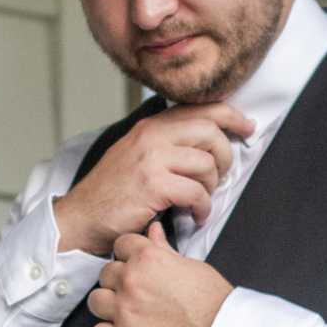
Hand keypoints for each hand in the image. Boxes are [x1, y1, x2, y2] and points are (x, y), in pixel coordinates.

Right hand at [53, 104, 253, 255]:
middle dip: (225, 156)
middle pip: (210, 130)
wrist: (80, 218)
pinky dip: (203, 208)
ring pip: (207, 162)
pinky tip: (196, 215)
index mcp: (150, 127)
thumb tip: (204, 140)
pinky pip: (197, 192)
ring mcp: (151, 158)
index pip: (200, 108)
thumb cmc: (110, 194)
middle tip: (221, 175)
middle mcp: (151, 136)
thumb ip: (165, 143)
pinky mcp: (153, 184)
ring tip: (202, 200)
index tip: (246, 126)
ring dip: (213, 186)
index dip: (231, 115)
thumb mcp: (135, 155)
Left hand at [88, 223, 234, 326]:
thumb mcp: (192, 266)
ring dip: (109, 304)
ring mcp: (124, 313)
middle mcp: (131, 283)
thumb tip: (153, 232)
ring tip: (126, 311)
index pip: (122, 244)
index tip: (133, 263)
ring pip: (96, 300)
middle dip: (118, 280)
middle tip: (135, 291)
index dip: (129, 254)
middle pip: (106, 273)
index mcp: (148, 259)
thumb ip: (164, 249)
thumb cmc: (214, 304)